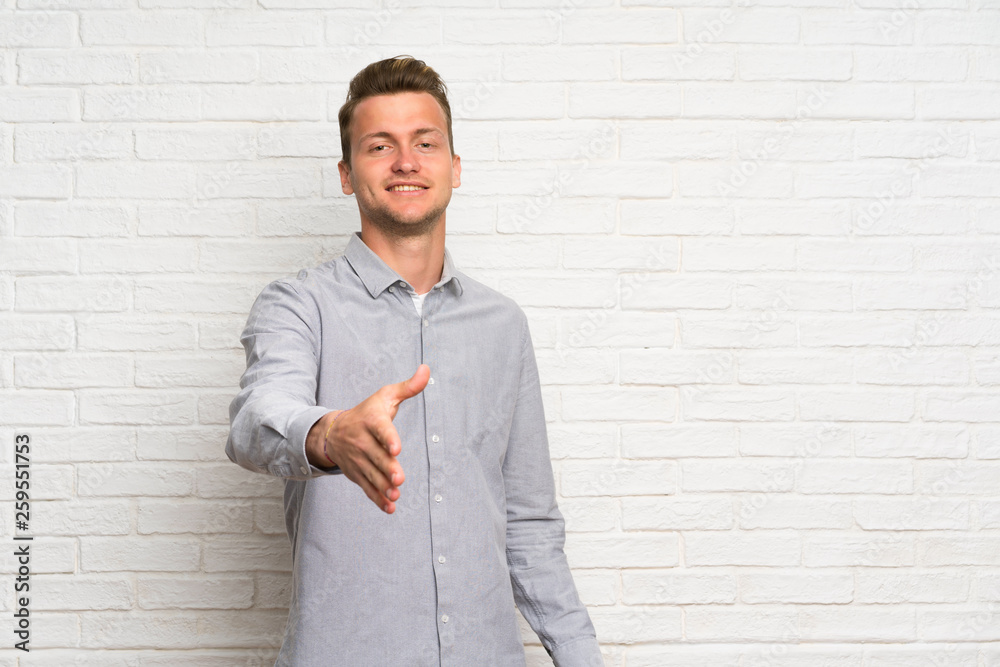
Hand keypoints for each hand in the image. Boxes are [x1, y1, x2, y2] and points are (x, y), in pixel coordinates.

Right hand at [306, 364, 429, 513]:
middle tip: (399, 478)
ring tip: (395, 494)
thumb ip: (408, 387)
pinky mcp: (357, 474)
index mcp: (371, 421)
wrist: (332, 431)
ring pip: (371, 474)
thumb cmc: (366, 412)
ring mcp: (358, 459)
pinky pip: (366, 488)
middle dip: (387, 468)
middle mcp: (362, 441)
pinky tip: (390, 507)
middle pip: (376, 456)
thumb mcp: (385, 396)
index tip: (396, 448)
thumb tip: (427, 369)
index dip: (388, 438)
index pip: (380, 429)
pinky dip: (377, 499)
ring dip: (382, 487)